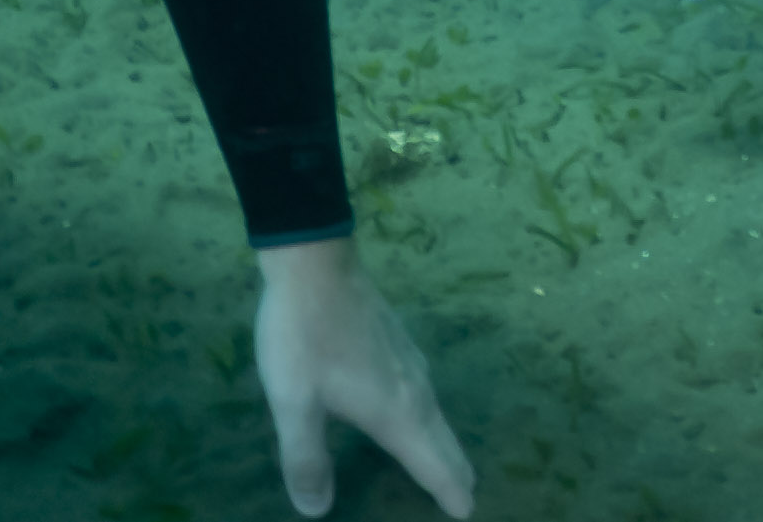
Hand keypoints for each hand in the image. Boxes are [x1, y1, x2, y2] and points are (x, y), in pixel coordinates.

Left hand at [254, 235, 473, 516]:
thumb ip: (306, 459)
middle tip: (468, 498)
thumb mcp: (293, 403)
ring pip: (436, 415)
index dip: (449, 491)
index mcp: (393, 410)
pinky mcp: (398, 343)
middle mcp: (412, 389)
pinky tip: (418, 413)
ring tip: (450, 465)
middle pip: (443, 440)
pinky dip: (431, 419)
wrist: (315, 265)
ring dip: (446, 445)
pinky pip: (426, 394)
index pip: (431, 462)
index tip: (468, 513)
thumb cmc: (304, 336)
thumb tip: (317, 510)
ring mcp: (409, 361)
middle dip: (455, 472)